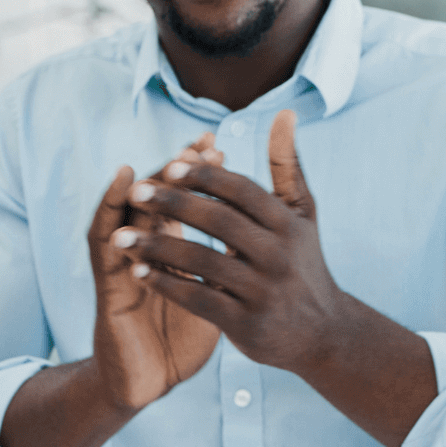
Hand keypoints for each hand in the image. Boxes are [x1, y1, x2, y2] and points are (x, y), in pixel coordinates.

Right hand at [87, 134, 223, 411]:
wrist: (153, 381)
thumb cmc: (182, 337)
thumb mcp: (216, 295)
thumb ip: (228, 262)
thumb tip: (257, 235)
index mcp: (173, 248)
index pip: (184, 198)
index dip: (199, 172)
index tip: (220, 145)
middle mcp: (146, 249)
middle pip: (155, 197)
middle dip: (172, 169)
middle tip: (194, 144)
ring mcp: (123, 266)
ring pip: (122, 216)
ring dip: (134, 189)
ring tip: (145, 164)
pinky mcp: (108, 291)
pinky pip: (102, 252)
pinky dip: (107, 223)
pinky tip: (118, 208)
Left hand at [114, 111, 347, 377]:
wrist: (324, 333)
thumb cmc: (305, 262)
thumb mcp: (302, 213)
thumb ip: (287, 164)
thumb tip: (284, 114)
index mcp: (287, 224)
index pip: (242, 191)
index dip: (205, 176)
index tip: (169, 164)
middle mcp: (277, 255)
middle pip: (219, 222)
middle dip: (174, 204)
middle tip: (136, 192)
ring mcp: (261, 291)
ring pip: (202, 262)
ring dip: (158, 248)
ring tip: (121, 237)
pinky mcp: (246, 324)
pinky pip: (199, 300)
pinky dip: (168, 285)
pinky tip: (138, 274)